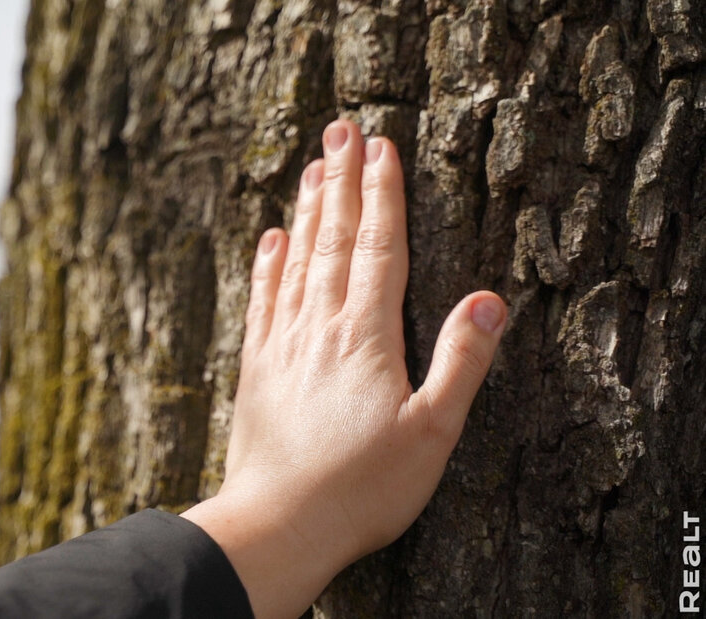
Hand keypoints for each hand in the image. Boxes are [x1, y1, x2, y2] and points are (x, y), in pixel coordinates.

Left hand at [181, 120, 505, 618]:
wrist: (277, 523)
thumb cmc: (361, 488)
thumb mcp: (432, 433)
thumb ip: (460, 362)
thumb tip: (488, 299)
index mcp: (367, 337)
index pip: (378, 249)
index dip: (382, 195)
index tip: (381, 147)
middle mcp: (320, 328)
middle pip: (334, 240)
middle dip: (342, 182)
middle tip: (341, 130)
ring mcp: (282, 345)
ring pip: (296, 261)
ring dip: (307, 210)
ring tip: (313, 166)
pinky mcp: (255, 368)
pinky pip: (262, 300)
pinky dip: (267, 264)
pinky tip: (269, 238)